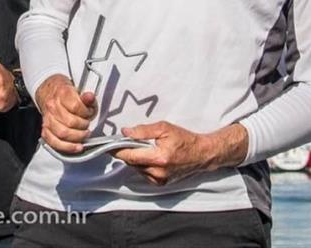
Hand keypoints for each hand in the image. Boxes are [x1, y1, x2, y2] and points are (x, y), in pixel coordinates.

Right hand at [35, 74, 96, 153]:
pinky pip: (53, 142)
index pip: (76, 106)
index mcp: (62, 94)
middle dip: (83, 126)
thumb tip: (90, 97)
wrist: (49, 93)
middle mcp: (52, 106)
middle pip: (70, 122)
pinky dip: (66, 147)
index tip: (90, 113)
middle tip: (87, 125)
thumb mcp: (78, 91)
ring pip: (62, 133)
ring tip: (84, 135)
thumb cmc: (65, 94)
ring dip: (77, 137)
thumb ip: (86, 97)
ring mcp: (47, 119)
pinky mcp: (45, 130)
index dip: (86, 112)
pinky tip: (76, 147)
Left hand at [113, 122, 247, 185]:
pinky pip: (144, 173)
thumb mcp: (164, 128)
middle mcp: (158, 172)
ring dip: (134, 158)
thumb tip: (125, 132)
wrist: (202, 154)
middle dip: (126, 152)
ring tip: (141, 147)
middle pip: (132, 163)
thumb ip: (143, 130)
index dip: (117, 150)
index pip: (130, 156)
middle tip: (124, 141)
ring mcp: (160, 179)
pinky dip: (142, 165)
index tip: (108, 145)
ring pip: (137, 168)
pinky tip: (149, 156)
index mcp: (159, 158)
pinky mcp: (162, 182)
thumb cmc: (184, 139)